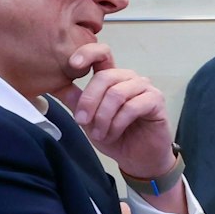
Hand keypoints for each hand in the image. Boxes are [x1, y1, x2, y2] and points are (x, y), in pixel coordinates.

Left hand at [63, 43, 174, 180]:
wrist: (139, 160)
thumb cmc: (116, 138)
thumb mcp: (89, 121)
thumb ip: (77, 103)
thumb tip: (58, 86)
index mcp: (112, 78)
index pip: (102, 54)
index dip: (87, 53)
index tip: (72, 65)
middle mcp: (129, 79)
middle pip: (105, 77)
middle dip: (89, 101)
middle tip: (81, 121)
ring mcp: (145, 88)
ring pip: (117, 93)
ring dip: (103, 117)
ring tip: (99, 135)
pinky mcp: (156, 101)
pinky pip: (132, 107)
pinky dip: (117, 123)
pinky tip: (113, 134)